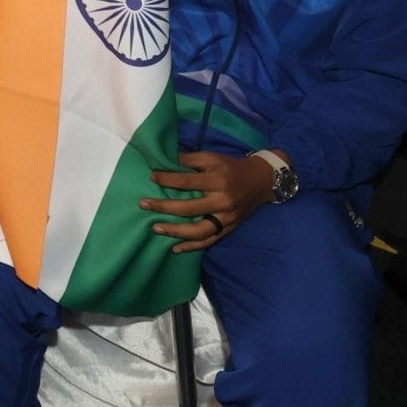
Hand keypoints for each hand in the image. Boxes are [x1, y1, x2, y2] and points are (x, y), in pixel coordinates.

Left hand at [142, 151, 280, 252]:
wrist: (263, 180)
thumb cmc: (232, 167)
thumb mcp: (212, 157)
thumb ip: (190, 159)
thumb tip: (165, 161)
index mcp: (217, 180)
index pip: (187, 181)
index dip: (167, 180)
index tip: (151, 177)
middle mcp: (222, 201)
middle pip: (189, 208)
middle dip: (164, 207)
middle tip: (143, 205)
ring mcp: (226, 217)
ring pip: (199, 230)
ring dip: (175, 231)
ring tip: (155, 229)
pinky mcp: (230, 228)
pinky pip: (209, 240)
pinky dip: (192, 246)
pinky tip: (175, 248)